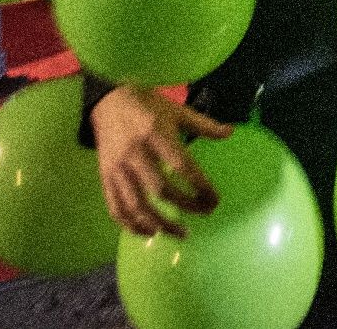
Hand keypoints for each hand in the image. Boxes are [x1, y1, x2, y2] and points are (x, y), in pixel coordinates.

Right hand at [91, 85, 232, 236]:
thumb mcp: (176, 110)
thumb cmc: (147, 105)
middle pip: (160, 189)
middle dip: (185, 206)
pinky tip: (151, 233)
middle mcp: (135, 153)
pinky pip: (116, 208)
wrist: (107, 101)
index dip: (200, 186)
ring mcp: (118, 169)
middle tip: (204, 213)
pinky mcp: (105, 178)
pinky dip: (132, 226)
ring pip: (137, 206)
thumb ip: (203, 124)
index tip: (214, 199)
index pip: (181, 166)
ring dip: (160, 224)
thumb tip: (230, 132)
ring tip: (182, 233)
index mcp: (156, 134)